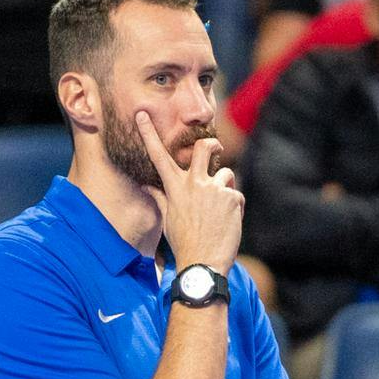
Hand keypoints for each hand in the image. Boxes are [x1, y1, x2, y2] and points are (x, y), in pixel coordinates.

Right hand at [138, 111, 243, 275]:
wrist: (203, 264)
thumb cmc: (183, 243)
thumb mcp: (168, 219)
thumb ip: (160, 197)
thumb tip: (147, 185)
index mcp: (175, 188)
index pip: (158, 156)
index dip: (148, 134)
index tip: (142, 115)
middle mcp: (194, 184)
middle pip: (204, 148)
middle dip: (211, 144)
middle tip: (215, 148)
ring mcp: (214, 190)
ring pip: (225, 175)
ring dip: (225, 188)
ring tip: (219, 212)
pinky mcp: (232, 198)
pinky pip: (236, 195)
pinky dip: (234, 208)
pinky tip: (227, 224)